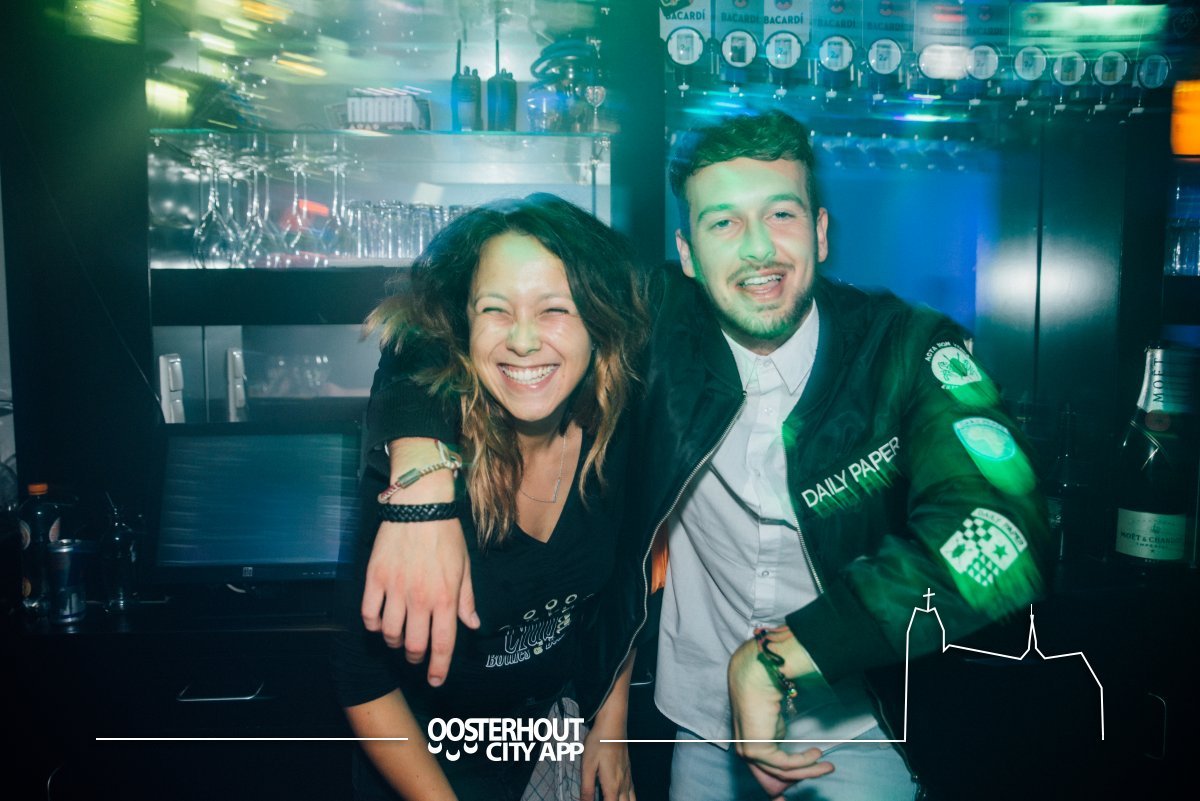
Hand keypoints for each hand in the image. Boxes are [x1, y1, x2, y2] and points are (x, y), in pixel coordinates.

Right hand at [360, 518, 478, 685]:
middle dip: (415, 657)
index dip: (439, 668)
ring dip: (395, 642)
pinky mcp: (375, 578)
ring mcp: (395, 589)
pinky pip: (369, 614)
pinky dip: (374, 624)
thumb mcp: (464, 567)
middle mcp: (420, 599)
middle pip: (414, 645)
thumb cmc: (446, 535)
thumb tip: (472, 624)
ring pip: (390, 634)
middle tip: (416, 655)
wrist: (419, 505)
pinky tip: (381, 621)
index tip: (435, 680)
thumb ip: (466, 599)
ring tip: (400, 637)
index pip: (443, 644)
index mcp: (446, 598)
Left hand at [581, 720, 634, 800]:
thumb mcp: (587, 766)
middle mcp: (623, 785)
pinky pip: (633, 793)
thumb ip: (586, 789)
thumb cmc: (599, 743)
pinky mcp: (629, 772)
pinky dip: (630, 800)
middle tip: (606, 800)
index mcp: (612, 786)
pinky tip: (625, 799)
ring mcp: (628, 778)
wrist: (613, 725)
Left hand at [728, 636, 833, 797]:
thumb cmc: (765, 693)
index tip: (784, 800)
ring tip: (827, 764)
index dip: (776, 788)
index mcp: (747, 745)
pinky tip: (816, 753)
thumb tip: (790, 759)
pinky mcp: (756, 749)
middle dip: (799, 780)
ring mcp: (747, 751)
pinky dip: (804, 761)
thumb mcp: (774, 724)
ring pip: (783, 772)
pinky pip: (785, 764)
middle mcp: (744, 751)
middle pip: (773, 778)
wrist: (756, 674)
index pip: (760, 773)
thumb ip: (777, 741)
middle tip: (825, 773)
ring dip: (810, 769)